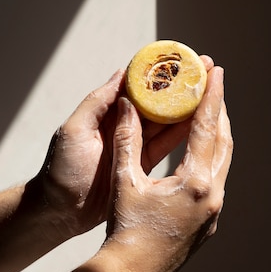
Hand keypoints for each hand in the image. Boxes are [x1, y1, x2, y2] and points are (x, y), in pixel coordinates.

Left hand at [34, 55, 214, 240]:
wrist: (60, 212)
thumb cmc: (60, 170)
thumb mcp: (74, 131)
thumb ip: (97, 103)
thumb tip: (121, 73)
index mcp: (104, 113)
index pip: (134, 86)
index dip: (157, 72)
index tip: (179, 59)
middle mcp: (120, 126)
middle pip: (155, 102)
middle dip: (178, 86)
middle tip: (205, 70)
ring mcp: (132, 146)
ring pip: (163, 123)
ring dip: (185, 108)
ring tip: (210, 92)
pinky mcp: (140, 166)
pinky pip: (164, 147)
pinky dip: (180, 135)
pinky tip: (199, 123)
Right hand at [105, 65, 232, 271]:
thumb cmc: (125, 228)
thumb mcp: (125, 180)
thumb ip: (127, 139)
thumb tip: (126, 104)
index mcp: (195, 183)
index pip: (207, 128)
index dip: (211, 96)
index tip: (215, 71)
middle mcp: (213, 196)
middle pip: (224, 143)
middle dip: (219, 112)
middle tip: (213, 86)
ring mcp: (214, 212)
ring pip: (222, 164)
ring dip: (217, 137)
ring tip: (207, 115)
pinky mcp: (209, 223)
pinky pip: (216, 182)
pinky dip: (210, 161)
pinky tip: (197, 155)